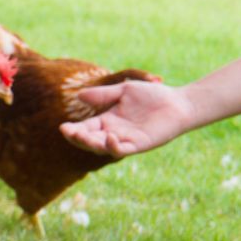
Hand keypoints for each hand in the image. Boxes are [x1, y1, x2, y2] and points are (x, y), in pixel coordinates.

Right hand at [59, 81, 195, 157]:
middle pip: (90, 140)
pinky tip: (110, 137)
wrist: (178, 103)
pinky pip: (122, 150)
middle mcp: (113, 132)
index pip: (85, 128)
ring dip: (91, 144)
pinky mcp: (138, 145)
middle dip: (78, 138)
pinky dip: (114, 147)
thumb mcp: (124, 91)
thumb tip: (80, 95)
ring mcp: (125, 140)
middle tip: (69, 132)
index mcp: (107, 121)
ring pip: (103, 147)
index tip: (63, 127)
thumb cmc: (153, 95)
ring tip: (83, 136)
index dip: (73, 130)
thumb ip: (103, 95)